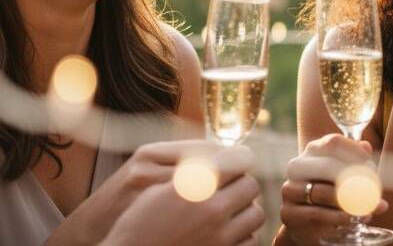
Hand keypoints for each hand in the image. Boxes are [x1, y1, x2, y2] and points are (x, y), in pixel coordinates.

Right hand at [101, 164, 263, 245]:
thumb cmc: (136, 223)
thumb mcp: (158, 187)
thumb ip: (192, 169)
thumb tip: (223, 155)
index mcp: (194, 185)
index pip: (238, 158)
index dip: (239, 157)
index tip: (236, 160)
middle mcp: (211, 210)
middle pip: (250, 184)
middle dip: (241, 184)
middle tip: (228, 187)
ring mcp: (219, 238)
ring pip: (255, 213)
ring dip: (245, 210)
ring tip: (227, 210)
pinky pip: (251, 240)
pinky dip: (242, 235)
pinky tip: (225, 232)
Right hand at [278, 134, 387, 245]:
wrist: (308, 225)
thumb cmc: (334, 193)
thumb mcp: (347, 174)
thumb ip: (357, 159)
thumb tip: (366, 146)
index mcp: (313, 150)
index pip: (334, 143)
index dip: (356, 154)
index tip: (372, 168)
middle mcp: (297, 166)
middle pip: (328, 166)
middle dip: (354, 179)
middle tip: (372, 191)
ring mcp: (290, 189)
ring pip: (323, 193)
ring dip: (349, 201)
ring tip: (367, 208)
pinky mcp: (288, 213)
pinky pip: (319, 214)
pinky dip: (340, 217)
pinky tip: (352, 219)